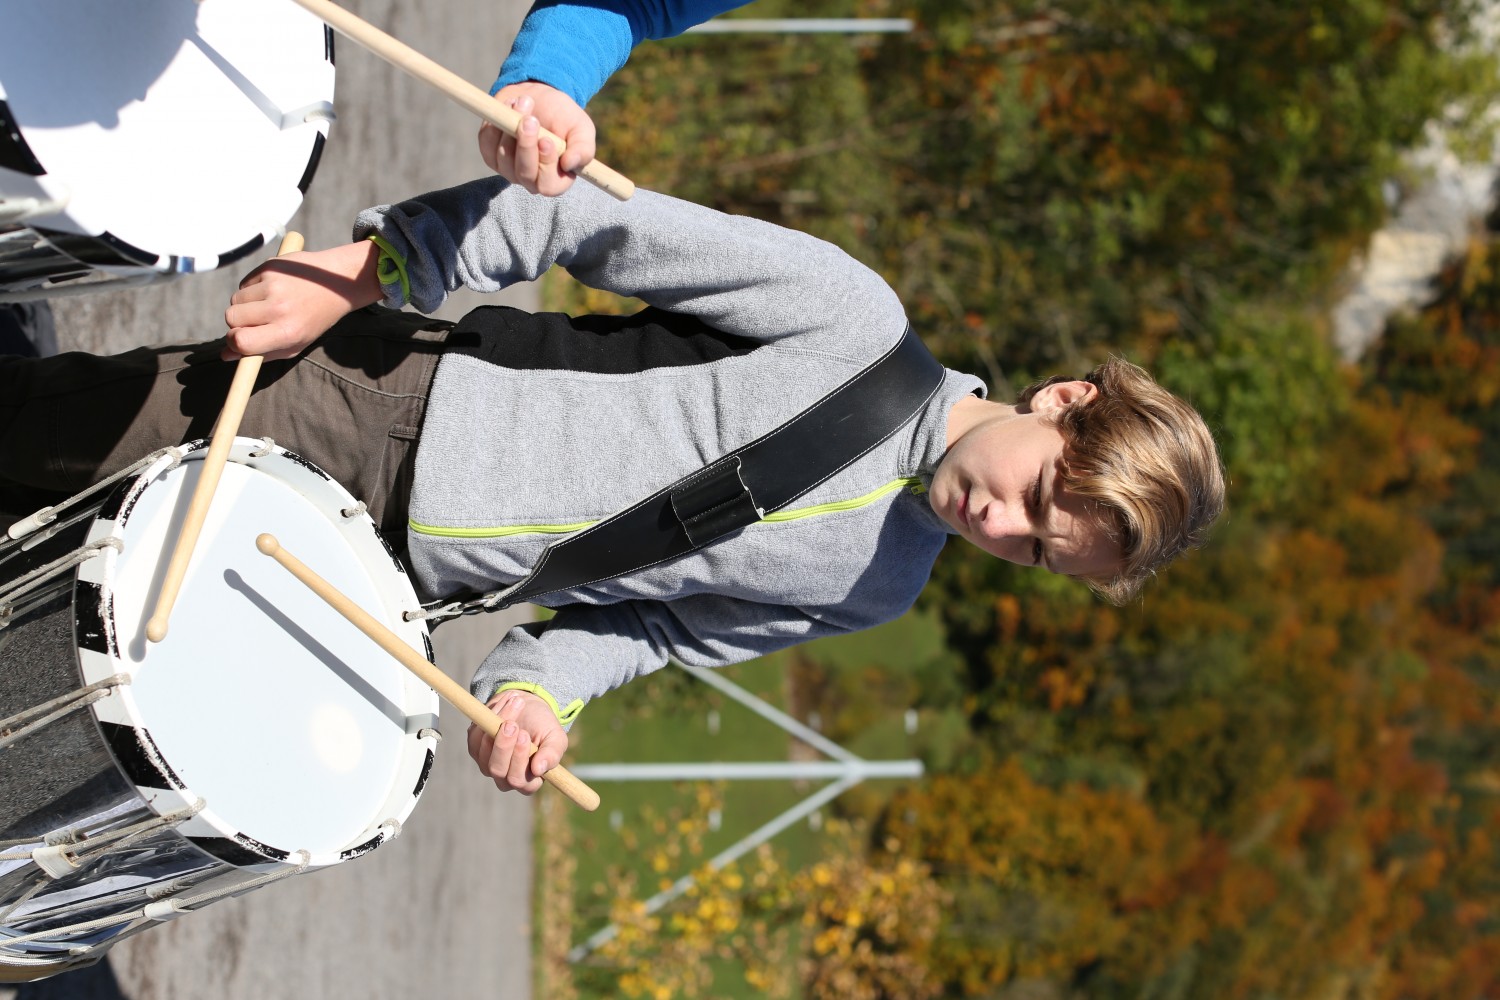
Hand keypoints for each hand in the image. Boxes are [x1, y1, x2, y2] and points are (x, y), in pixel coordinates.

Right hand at [223, 241, 381, 360]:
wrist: (338, 282)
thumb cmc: (313, 319)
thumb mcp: (296, 343)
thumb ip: (262, 353)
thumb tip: (226, 354)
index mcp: (287, 332)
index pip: (241, 341)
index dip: (233, 342)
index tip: (238, 340)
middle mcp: (279, 308)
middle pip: (230, 317)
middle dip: (236, 322)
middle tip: (255, 321)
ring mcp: (274, 285)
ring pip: (235, 299)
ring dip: (245, 304)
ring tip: (268, 304)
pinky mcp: (270, 267)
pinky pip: (244, 283)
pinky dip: (252, 288)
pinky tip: (272, 289)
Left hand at [467, 690, 569, 793]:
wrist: (527, 706)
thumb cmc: (544, 726)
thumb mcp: (555, 737)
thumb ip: (552, 754)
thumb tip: (539, 769)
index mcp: (528, 781)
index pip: (519, 780)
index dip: (519, 759)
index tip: (524, 735)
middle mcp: (505, 777)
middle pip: (498, 770)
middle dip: (504, 746)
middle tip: (512, 724)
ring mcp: (487, 764)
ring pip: (485, 753)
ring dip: (498, 726)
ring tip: (515, 704)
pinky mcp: (475, 749)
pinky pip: (476, 737)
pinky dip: (489, 718)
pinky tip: (504, 706)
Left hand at [478, 84, 596, 195]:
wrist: (540, 96)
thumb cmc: (564, 116)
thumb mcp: (582, 129)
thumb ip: (583, 149)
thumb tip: (570, 164)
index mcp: (558, 179)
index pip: (549, 186)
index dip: (546, 166)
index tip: (546, 140)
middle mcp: (532, 179)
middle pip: (524, 174)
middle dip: (526, 145)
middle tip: (531, 120)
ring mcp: (509, 169)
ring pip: (504, 158)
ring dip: (512, 128)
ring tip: (525, 103)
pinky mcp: (491, 154)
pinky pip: (488, 144)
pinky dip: (496, 124)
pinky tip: (510, 107)